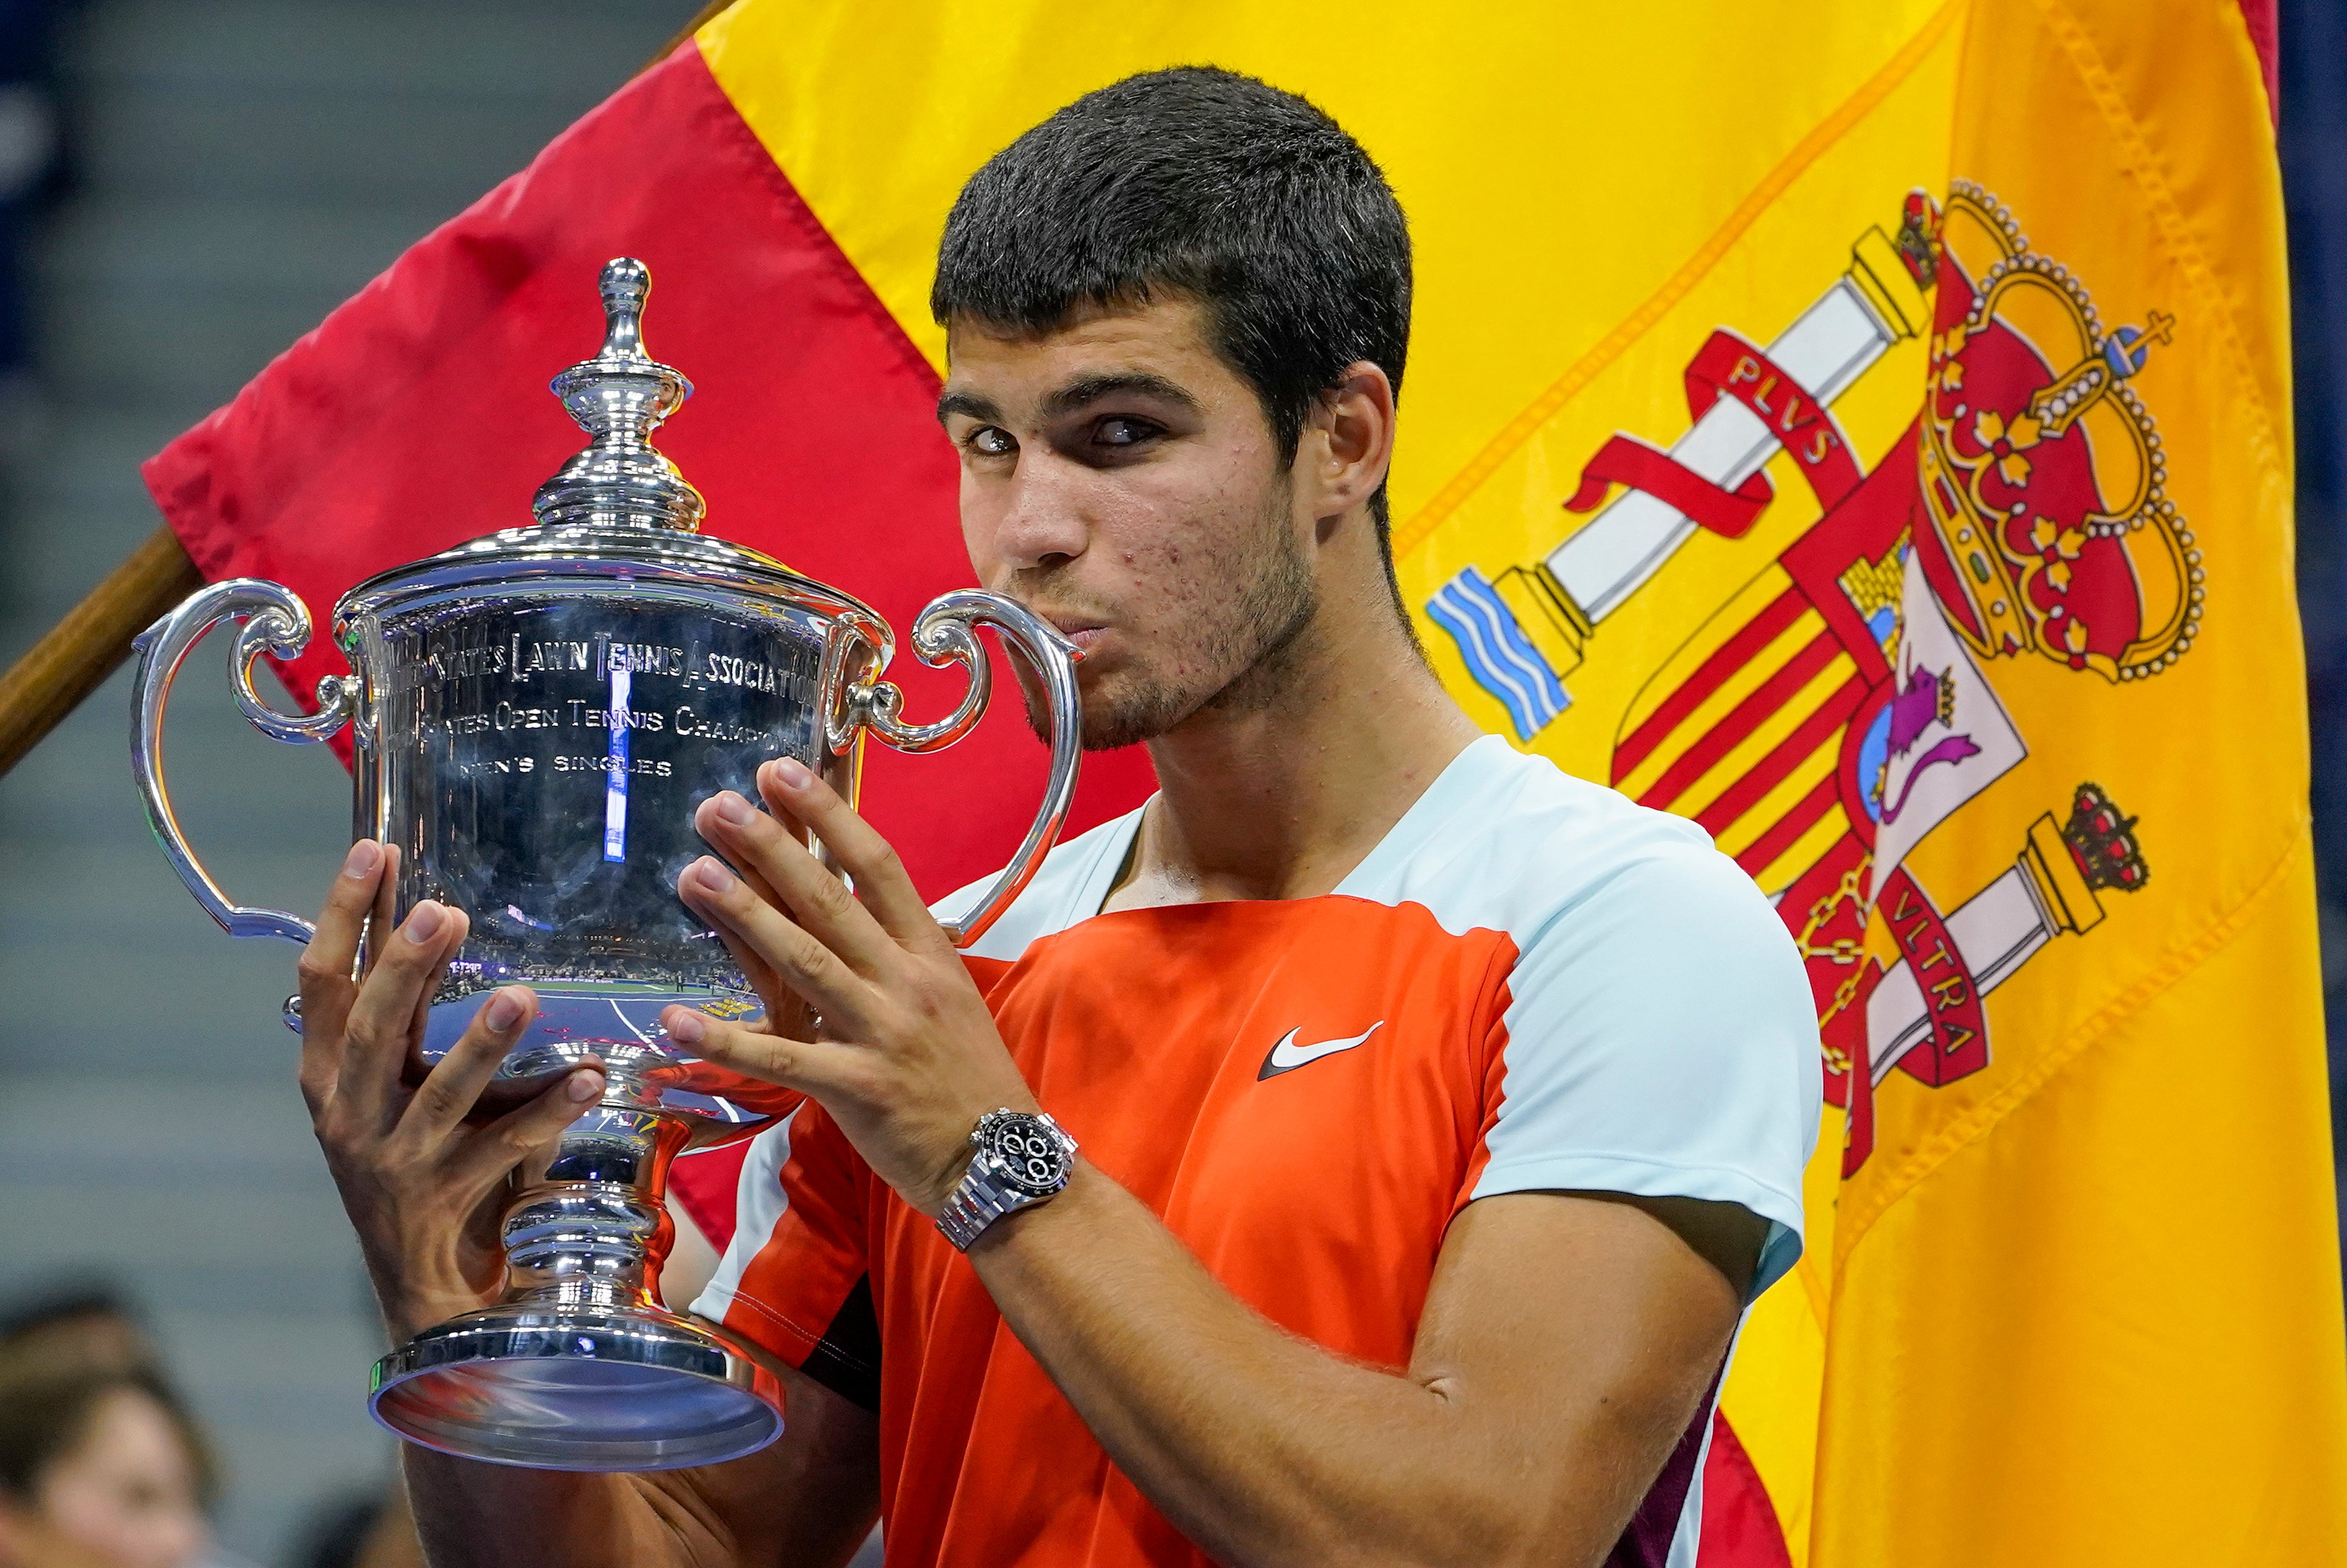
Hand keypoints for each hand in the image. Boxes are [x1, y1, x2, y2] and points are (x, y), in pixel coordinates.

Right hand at [298, 840, 605, 1342]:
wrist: (422, 1279)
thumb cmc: (415, 1152)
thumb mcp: (396, 1078)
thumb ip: (410, 1007)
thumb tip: (430, 907)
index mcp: (327, 1072)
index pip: (322, 981)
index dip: (344, 915)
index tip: (372, 848)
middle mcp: (349, 1112)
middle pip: (372, 1029)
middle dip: (406, 967)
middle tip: (447, 909)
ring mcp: (395, 1159)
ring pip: (440, 1094)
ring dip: (482, 1042)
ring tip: (522, 995)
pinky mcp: (445, 1197)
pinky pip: (504, 1147)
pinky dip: (547, 1110)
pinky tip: (589, 1077)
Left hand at [662, 758, 1035, 1215]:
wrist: (1000, 1159)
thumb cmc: (968, 1078)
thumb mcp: (948, 998)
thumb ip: (898, 953)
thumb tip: (848, 904)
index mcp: (930, 954)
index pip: (879, 867)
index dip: (829, 816)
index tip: (783, 774)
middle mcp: (906, 983)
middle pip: (832, 902)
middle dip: (772, 849)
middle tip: (720, 805)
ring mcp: (880, 1033)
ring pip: (804, 962)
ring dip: (744, 915)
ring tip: (693, 873)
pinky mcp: (854, 1088)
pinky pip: (781, 1058)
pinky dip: (725, 1039)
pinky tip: (675, 1019)